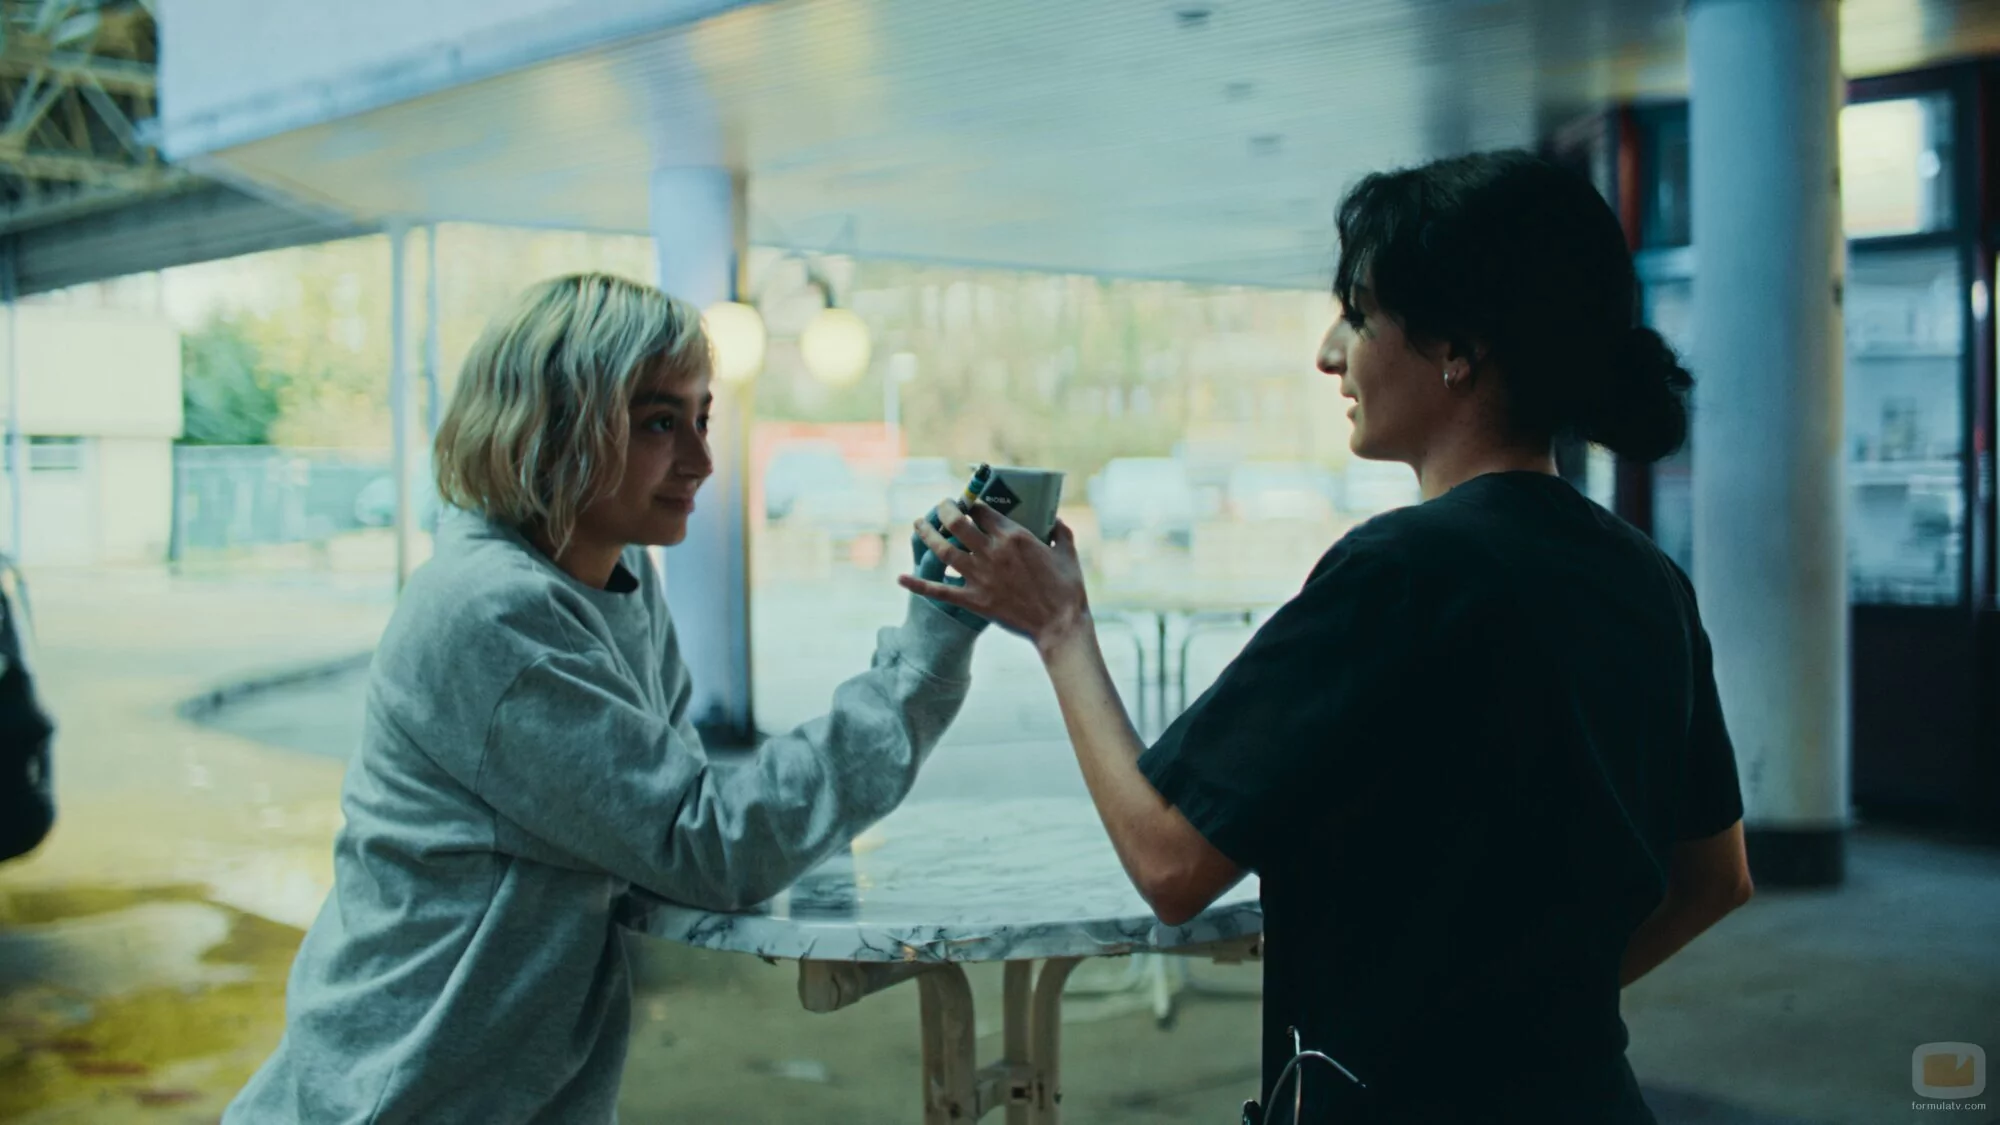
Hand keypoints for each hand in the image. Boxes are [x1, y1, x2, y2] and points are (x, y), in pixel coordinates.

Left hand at [899, 500, 1090, 650]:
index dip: (970, 503)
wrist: (1060, 625)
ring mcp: (980, 576)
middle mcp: (992, 552)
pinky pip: (940, 590)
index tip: (966, 503)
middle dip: (944, 510)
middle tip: (939, 507)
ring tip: (918, 525)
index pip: (982, 510)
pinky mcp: (974, 600)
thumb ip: (1060, 532)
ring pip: (943, 550)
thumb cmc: (1067, 589)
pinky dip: (918, 585)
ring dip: (927, 535)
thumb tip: (1055, 520)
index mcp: (1014, 536)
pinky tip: (901, 578)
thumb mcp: (1067, 552)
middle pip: (957, 523)